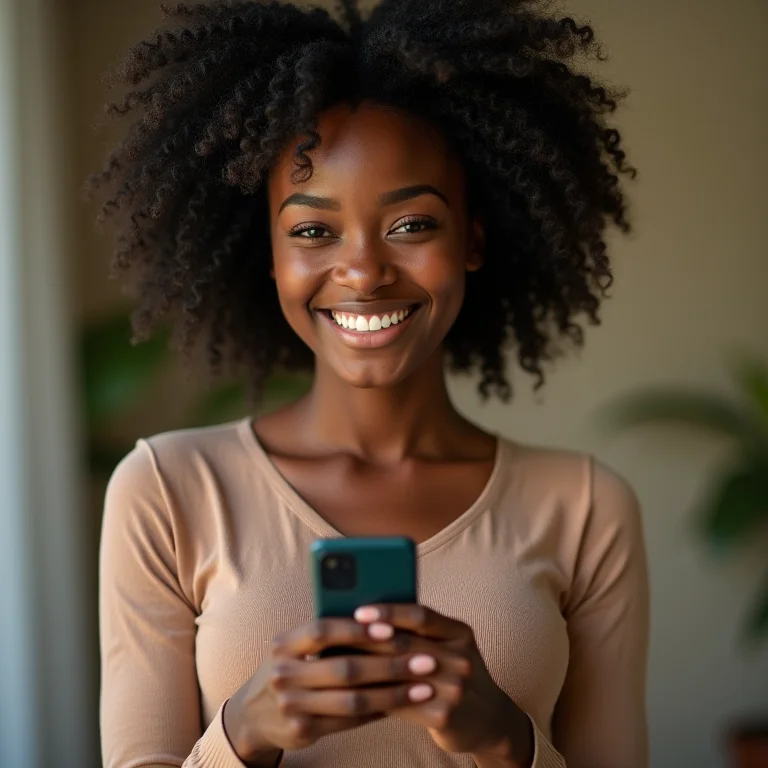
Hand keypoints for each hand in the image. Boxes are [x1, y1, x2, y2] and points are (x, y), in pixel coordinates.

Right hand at [223, 616, 451, 765]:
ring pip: (352, 700)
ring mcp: (291, 706)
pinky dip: (379, 711)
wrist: (253, 714)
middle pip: (344, 669)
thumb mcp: (297, 646)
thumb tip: (382, 616)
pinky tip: (402, 703)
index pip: (323, 631)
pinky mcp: (302, 731)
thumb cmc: (291, 666)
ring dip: (393, 693)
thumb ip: (329, 634)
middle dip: (390, 664)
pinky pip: (350, 721)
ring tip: (424, 686)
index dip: (357, 629)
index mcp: (285, 644)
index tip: (392, 626)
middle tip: (426, 660)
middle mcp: (284, 674)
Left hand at [354, 604, 533, 766]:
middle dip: (367, 640)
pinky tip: (353, 690)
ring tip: (337, 662)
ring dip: (365, 667)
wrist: (488, 719)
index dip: (388, 612)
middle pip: (406, 644)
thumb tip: (367, 616)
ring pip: (399, 674)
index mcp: (460, 632)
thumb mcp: (449, 645)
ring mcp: (455, 688)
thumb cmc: (453, 673)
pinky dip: (374, 695)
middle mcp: (461, 657)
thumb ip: (420, 632)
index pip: (420, 615)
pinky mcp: (445, 715)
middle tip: (334, 637)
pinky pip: (400, 702)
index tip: (358, 611)